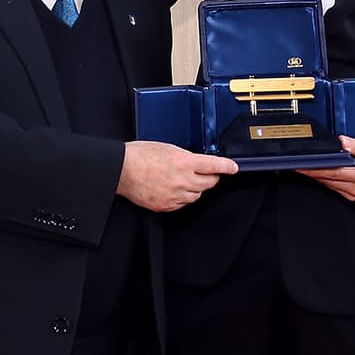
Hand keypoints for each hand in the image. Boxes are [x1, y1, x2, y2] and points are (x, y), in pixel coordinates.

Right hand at [118, 141, 237, 211]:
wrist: (121, 170)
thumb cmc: (139, 155)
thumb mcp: (167, 148)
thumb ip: (185, 157)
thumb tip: (197, 162)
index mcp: (183, 162)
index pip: (213, 165)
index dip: (226, 167)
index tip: (233, 168)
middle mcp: (182, 180)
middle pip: (209, 183)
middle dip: (211, 177)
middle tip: (208, 173)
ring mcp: (174, 195)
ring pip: (197, 195)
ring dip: (196, 188)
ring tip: (185, 180)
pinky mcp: (166, 206)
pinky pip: (183, 204)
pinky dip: (183, 197)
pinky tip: (175, 189)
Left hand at [295, 135, 354, 201]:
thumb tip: (340, 143)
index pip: (330, 172)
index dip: (312, 168)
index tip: (299, 164)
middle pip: (326, 180)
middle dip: (311, 170)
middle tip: (296, 161)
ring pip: (328, 184)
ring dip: (317, 175)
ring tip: (305, 164)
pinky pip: (335, 186)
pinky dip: (326, 178)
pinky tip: (321, 170)